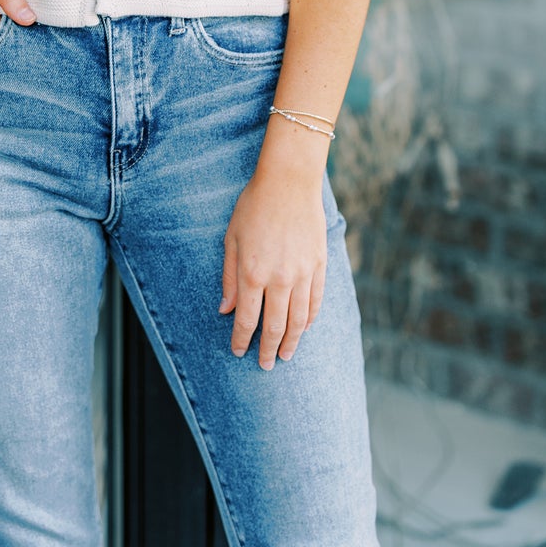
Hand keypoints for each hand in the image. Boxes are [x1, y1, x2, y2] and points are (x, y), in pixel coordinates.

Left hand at [220, 128, 328, 365]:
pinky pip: (316, 301)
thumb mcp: (231, 239)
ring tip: (286, 356)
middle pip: (275, 326)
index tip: (239, 352)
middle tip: (265, 365)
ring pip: (299, 320)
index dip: (242, 340)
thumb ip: (229, 277)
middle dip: (268, 350)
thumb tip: (226, 309)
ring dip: (292, 342)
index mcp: (252, 274)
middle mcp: (279, 279)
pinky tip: (305, 328)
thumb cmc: (254, 206)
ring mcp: (302, 274)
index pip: (247, 319)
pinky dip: (310, 319)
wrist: (289, 182)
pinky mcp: (319, 265)